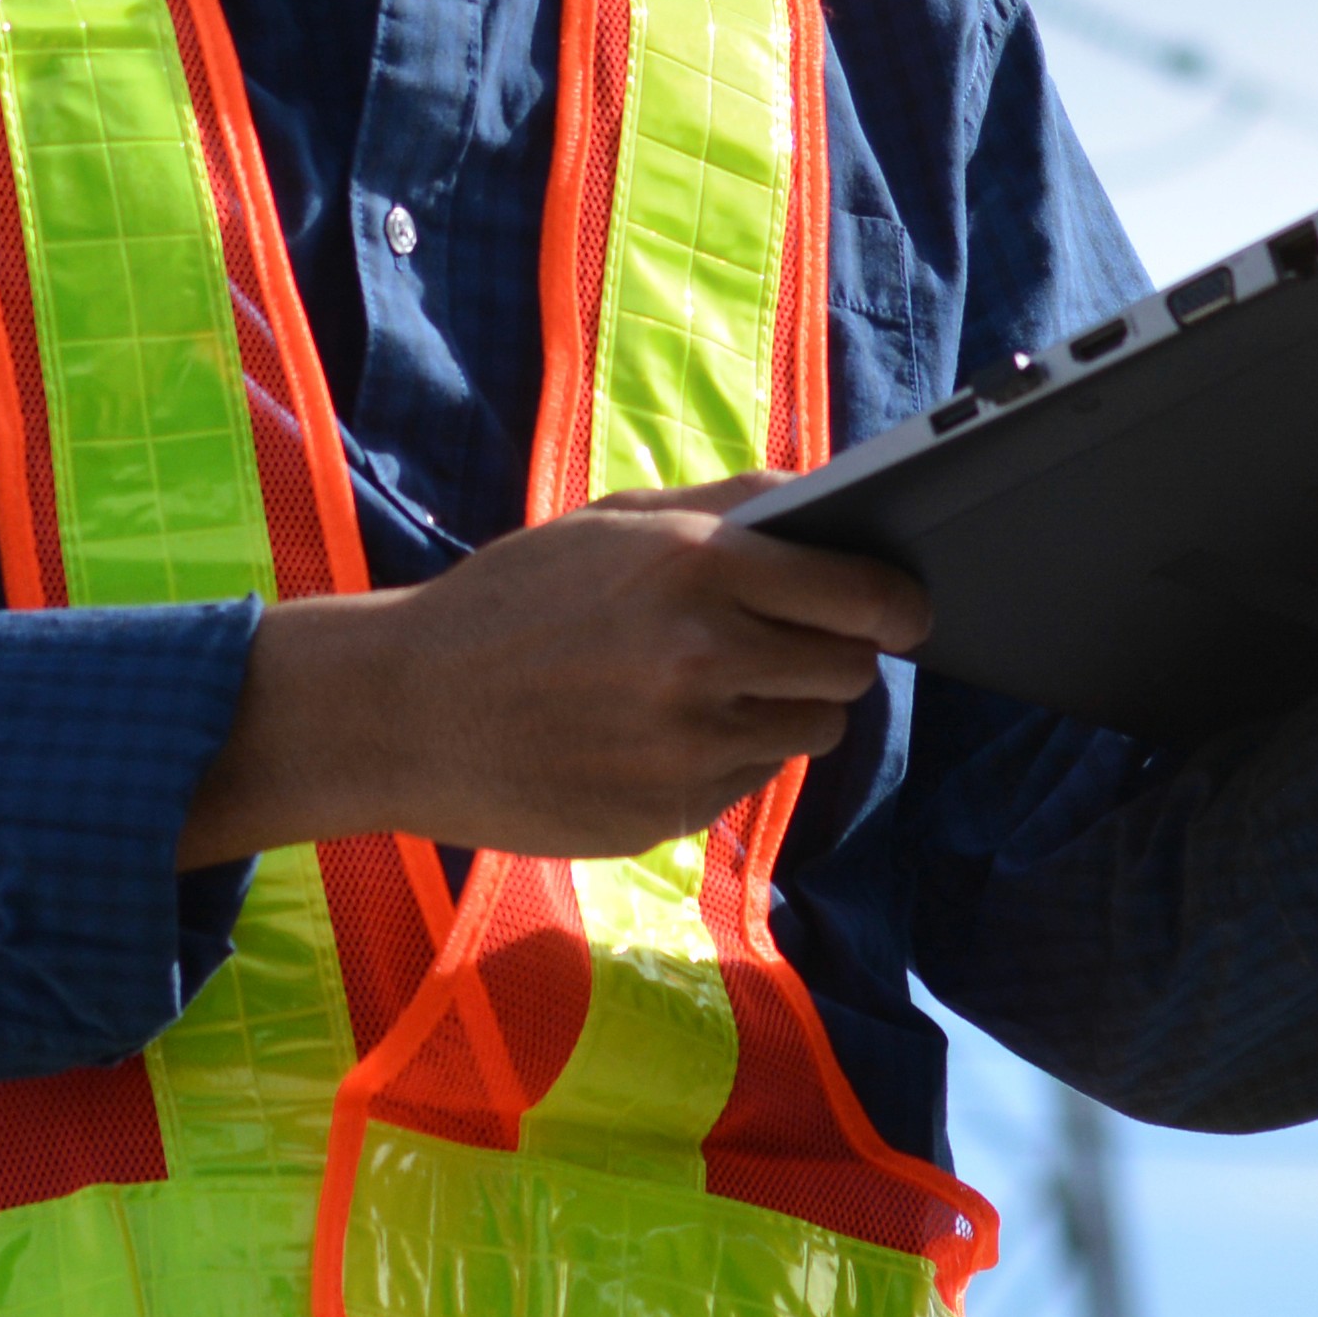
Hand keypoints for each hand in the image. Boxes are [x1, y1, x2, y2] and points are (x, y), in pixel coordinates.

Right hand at [179, 482, 925, 865]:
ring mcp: (690, 747)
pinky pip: (751, 780)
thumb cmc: (515, 600)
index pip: (863, 595)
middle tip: (795, 642)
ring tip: (717, 685)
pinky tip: (662, 732)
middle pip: (850, 671)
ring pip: (810, 731)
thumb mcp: (616, 521)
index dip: (897, 602)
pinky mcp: (673, 813)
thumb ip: (731, 509)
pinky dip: (730, 756)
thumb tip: (833, 503)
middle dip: (836, 654)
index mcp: (698, 568)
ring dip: (787, 708)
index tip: (907, 607)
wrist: (411, 709)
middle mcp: (705, 659)